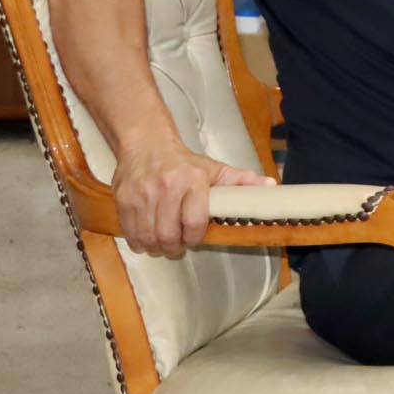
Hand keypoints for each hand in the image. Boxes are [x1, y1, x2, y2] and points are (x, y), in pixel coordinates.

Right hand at [113, 138, 273, 258]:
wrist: (147, 146)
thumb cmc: (185, 163)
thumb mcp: (215, 169)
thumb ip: (241, 180)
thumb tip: (270, 186)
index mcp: (193, 181)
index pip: (194, 220)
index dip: (195, 237)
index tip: (196, 240)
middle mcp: (166, 188)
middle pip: (168, 234)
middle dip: (174, 247)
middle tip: (178, 246)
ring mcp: (142, 195)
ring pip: (148, 237)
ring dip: (156, 247)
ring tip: (164, 244)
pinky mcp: (123, 201)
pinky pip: (130, 233)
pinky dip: (139, 242)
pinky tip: (147, 239)